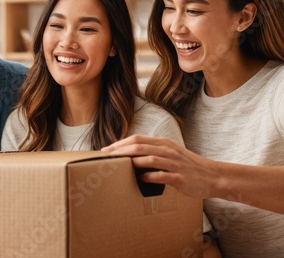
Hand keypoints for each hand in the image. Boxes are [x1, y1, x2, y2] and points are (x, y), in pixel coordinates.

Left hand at [102, 135, 217, 199]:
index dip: (120, 144)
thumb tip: (128, 155)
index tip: (105, 150)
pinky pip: (162, 175)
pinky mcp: (180, 177)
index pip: (137, 139)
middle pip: (140, 146)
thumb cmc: (186, 165)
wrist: (211, 176)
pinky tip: (140, 179)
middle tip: (106, 159)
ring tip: (118, 167)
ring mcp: (174, 163)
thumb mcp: (169, 152)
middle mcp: (167, 150)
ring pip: (150, 158)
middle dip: (120, 152)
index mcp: (163, 143)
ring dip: (132, 162)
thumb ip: (151, 151)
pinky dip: (149, 176)